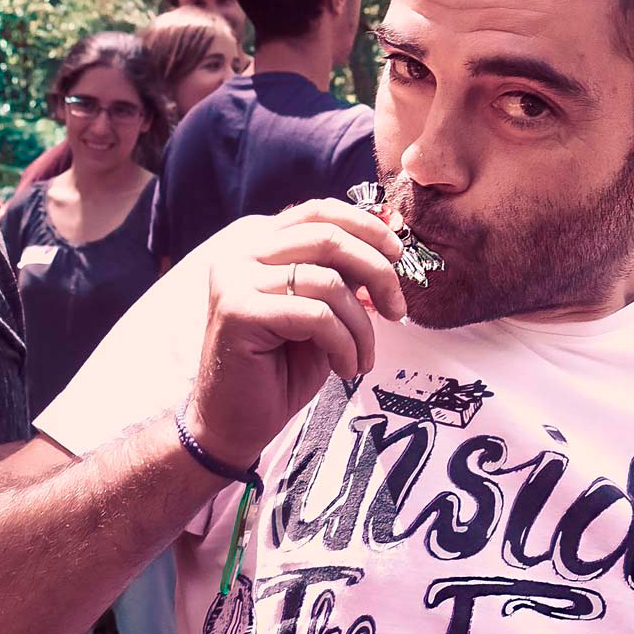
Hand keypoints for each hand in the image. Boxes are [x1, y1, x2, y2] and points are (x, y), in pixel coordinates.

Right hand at [183, 199, 407, 469]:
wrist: (235, 422)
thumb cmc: (281, 368)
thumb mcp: (322, 312)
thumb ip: (342, 276)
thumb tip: (387, 247)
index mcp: (260, 245)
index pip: (319, 211)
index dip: (366, 226)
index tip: (398, 252)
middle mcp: (242, 254)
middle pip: (328, 238)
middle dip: (378, 272)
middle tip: (399, 311)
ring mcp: (235, 280)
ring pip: (328, 282)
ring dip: (361, 326)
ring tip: (362, 358)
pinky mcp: (238, 311)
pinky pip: (315, 316)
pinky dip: (343, 344)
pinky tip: (345, 368)